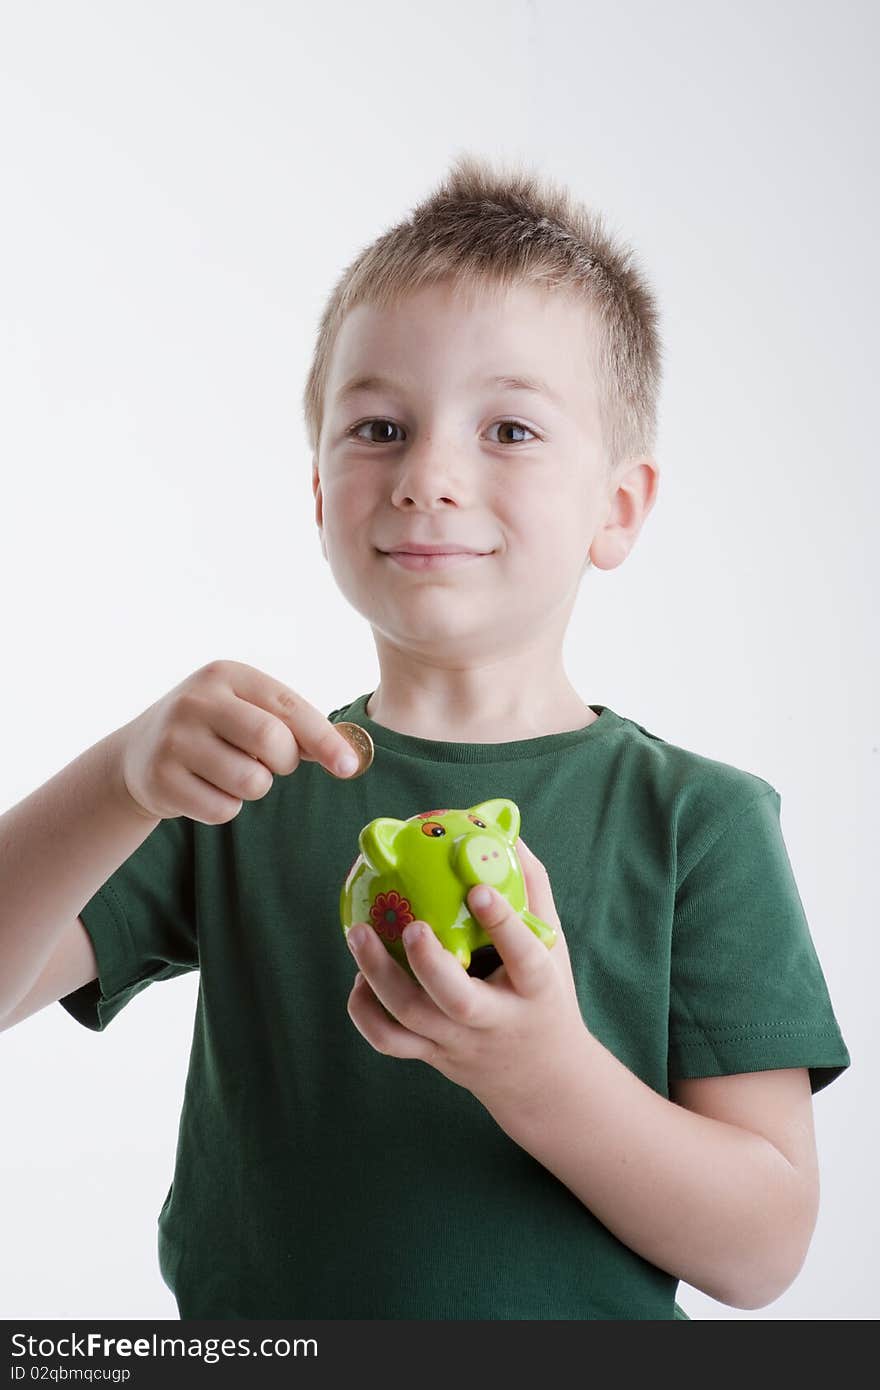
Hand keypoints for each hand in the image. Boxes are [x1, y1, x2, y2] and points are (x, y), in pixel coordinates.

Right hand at [112, 659, 359, 823]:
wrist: (138, 754)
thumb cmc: (213, 731)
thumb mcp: (246, 711)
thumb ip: (293, 726)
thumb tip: (347, 756)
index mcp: (226, 675)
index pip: (288, 707)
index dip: (324, 739)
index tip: (349, 766)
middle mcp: (196, 700)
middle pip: (272, 741)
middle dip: (284, 762)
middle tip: (269, 763)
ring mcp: (174, 739)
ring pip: (251, 781)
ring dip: (254, 787)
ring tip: (231, 773)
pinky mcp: (160, 779)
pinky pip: (223, 810)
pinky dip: (226, 808)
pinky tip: (205, 789)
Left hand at [345, 835, 590, 1114]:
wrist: (541, 1079)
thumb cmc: (545, 995)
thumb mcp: (553, 946)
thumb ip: (531, 889)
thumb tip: (503, 830)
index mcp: (535, 992)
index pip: (524, 958)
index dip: (502, 924)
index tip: (478, 890)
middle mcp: (494, 1022)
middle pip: (456, 1001)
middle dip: (428, 963)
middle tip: (410, 925)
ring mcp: (458, 1043)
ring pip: (410, 1021)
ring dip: (378, 977)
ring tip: (358, 933)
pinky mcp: (431, 1057)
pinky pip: (387, 1041)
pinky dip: (364, 1010)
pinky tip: (359, 976)